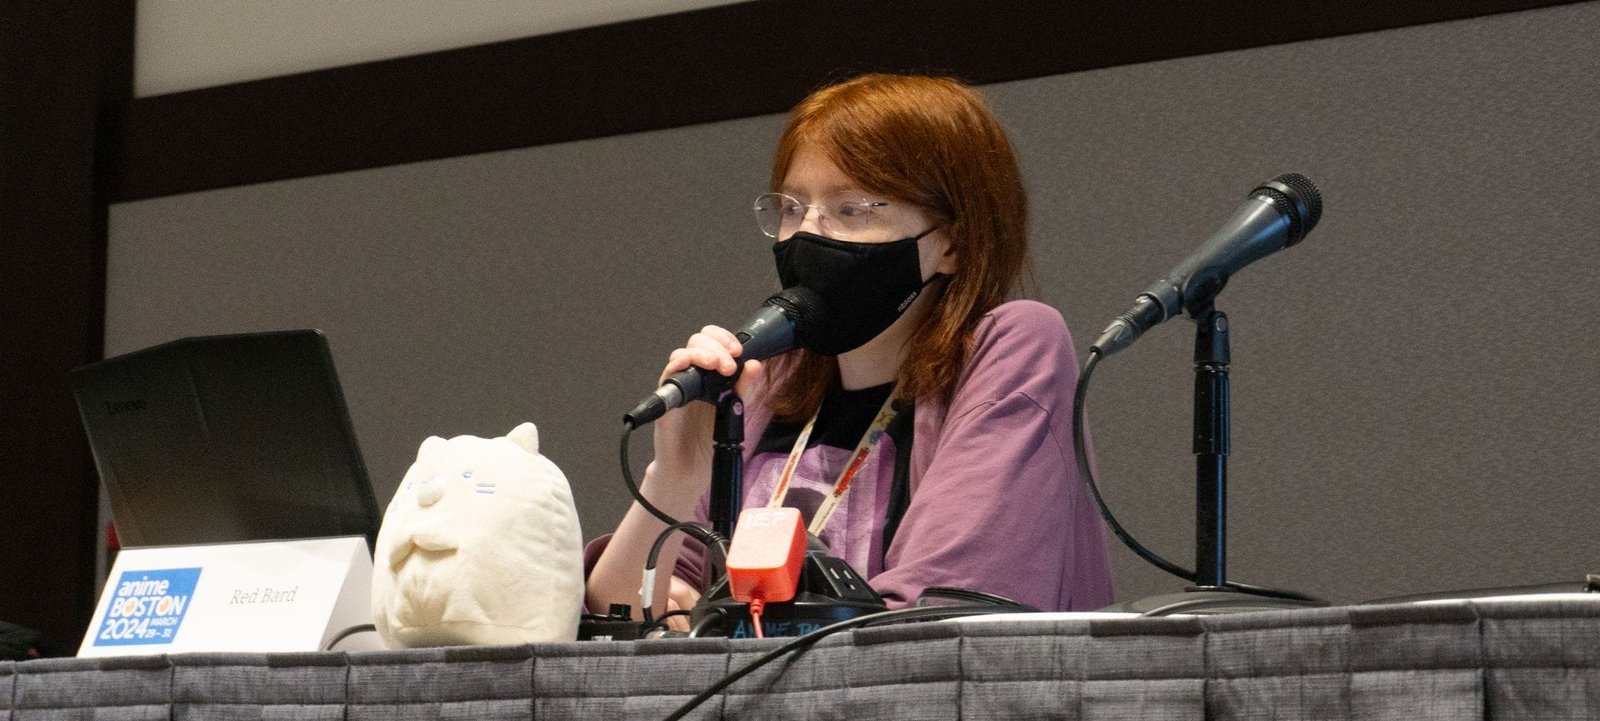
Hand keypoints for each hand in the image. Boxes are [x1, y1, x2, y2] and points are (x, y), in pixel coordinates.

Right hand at [649, 326, 765, 489]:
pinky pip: (668, 374)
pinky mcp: (667, 398)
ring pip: (683, 352)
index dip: (725, 339)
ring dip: (702, 353)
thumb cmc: (712, 440)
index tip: (739, 351)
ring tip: (718, 366)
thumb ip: (745, 389)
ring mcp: (680, 385)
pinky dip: (679, 364)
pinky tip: (689, 364)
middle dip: (717, 346)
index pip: (715, 342)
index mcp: (713, 375)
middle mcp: (695, 375)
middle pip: (698, 341)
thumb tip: (755, 364)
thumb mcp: (736, 411)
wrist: (693, 469)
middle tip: (730, 364)